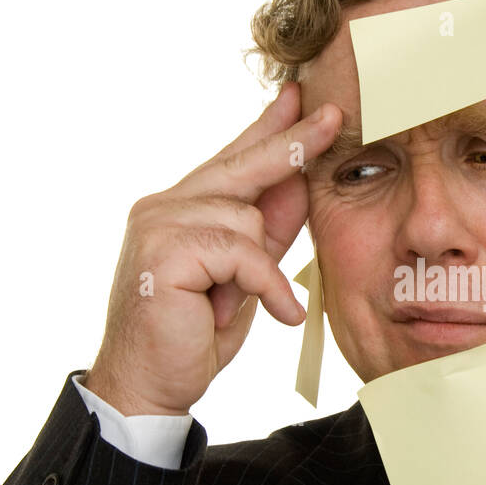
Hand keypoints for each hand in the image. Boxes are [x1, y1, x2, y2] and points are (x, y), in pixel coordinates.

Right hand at [83, 81, 337, 415]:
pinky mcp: (163, 251)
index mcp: (181, 207)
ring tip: (230, 306)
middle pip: (242, 165)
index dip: (270, 128)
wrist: (151, 387)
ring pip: (245, 217)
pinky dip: (264, 286)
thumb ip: (267, 230)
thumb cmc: (194, 335)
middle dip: (292, 143)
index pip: (234, 159)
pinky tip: (277, 314)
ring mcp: (158, 224)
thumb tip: (302, 182)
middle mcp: (163, 206)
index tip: (301, 97)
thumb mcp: (246, 277)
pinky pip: (241, 252)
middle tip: (334, 116)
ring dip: (257, 268)